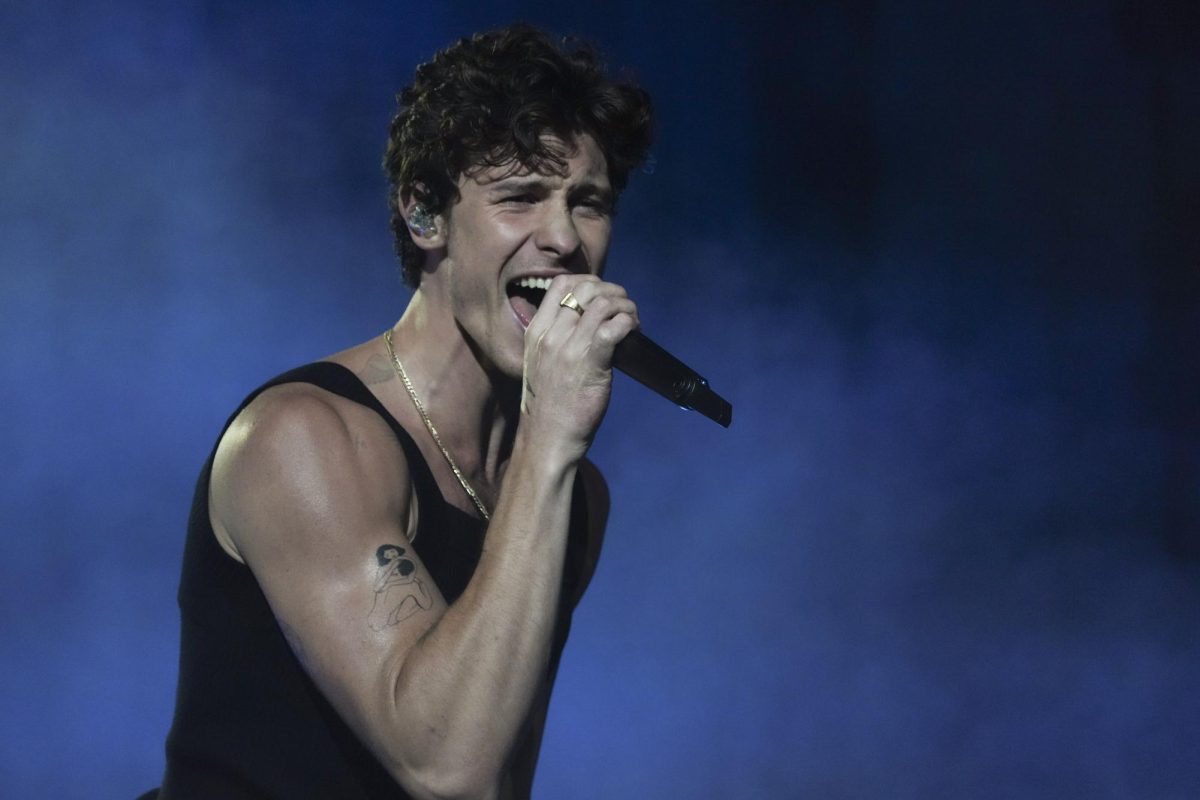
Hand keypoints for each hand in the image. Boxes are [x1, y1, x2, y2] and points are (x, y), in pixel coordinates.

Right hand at [519, 275, 638, 456]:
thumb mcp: (540, 363)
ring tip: (633, 321)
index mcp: (536, 332)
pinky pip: (615, 327)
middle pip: (586, 289)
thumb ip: (555, 340)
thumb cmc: (549, 406)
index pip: (560, 284)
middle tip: (624, 309)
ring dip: (625, 307)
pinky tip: (634, 333)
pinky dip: (629, 323)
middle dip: (612, 292)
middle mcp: (551, 335)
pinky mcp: (591, 362)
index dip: (588, 282)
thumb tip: (587, 322)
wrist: (548, 437)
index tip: (602, 297)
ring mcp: (570, 348)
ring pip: (603, 303)